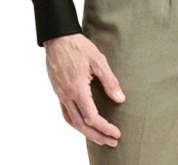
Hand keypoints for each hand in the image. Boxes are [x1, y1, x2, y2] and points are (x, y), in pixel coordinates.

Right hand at [44, 32, 125, 146]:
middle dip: (97, 136)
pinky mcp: (58, 91)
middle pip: (81, 124)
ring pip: (71, 121)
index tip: (116, 133)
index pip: (91, 117)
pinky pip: (66, 113)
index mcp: (77, 88)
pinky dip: (76, 123)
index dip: (105, 128)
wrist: (57, 37)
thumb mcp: (98, 60)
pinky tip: (85, 123)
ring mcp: (60, 94)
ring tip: (100, 137)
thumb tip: (120, 99)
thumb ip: (109, 81)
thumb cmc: (77, 46)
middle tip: (111, 142)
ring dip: (86, 132)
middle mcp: (66, 95)